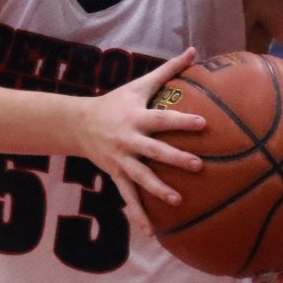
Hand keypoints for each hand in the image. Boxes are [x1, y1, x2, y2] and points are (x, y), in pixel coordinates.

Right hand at [70, 48, 206, 237]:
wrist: (78, 124)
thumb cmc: (117, 101)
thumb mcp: (139, 85)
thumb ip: (168, 70)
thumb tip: (193, 50)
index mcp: (136, 117)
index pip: (162, 118)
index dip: (181, 120)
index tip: (203, 122)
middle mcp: (128, 140)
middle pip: (154, 150)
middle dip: (174, 158)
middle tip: (198, 165)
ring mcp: (121, 160)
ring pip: (140, 177)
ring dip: (158, 189)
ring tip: (178, 201)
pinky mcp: (115, 175)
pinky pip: (128, 197)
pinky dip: (139, 215)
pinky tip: (152, 232)